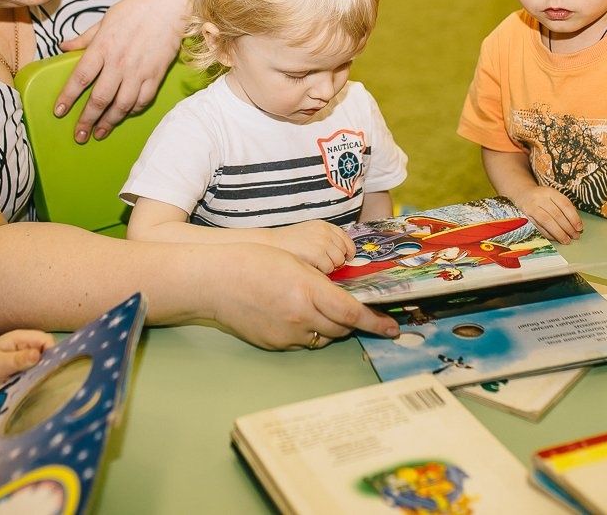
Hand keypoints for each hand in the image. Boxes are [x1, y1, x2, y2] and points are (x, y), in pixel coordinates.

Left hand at [0, 329, 55, 390]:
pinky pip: (37, 368)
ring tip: (43, 384)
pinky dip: (38, 376)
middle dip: (50, 363)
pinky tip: (37, 385)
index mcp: (20, 337)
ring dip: (44, 371)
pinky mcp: (24, 366)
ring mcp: (25, 355)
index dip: (52, 352)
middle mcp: (26, 344)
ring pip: (44, 360)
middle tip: (48, 379)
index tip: (51, 369)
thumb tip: (38, 355)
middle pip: (48, 350)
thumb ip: (18, 359)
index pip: (46, 340)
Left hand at [56, 0, 189, 142]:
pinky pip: (143, 100)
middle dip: (87, 120)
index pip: (80, 77)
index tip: (59, 111)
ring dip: (109, 122)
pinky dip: (133, 111)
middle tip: (79, 135)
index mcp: (103, 47)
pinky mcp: (156, 75)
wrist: (171, 5)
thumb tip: (64, 47)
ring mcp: (139, 71)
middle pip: (99, 98)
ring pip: (122, 105)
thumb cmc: (137, 8)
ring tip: (99, 133)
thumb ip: (85, 38)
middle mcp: (119, 62)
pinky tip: (125, 115)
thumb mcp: (105, 19)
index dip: (68, 97)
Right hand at [208, 244, 399, 349]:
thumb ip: (321, 280)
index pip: (351, 312)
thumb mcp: (295, 262)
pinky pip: (302, 342)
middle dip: (352, 322)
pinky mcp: (274, 344)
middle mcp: (300, 317)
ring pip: (323, 338)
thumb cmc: (253, 261)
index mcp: (308, 291)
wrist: (214, 281)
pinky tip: (297, 316)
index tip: (392, 328)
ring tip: (322, 310)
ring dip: (331, 328)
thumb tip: (342, 294)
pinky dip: (308, 332)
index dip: (375, 322)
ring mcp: (286, 334)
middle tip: (355, 311)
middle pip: (341, 328)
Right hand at [271, 220, 356, 272]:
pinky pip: (329, 269)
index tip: (348, 257)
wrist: (270, 245)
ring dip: (329, 267)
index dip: (349, 249)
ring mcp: (322, 242)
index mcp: (323, 225)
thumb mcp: (308, 234)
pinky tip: (310, 267)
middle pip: (343, 251)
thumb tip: (342, 257)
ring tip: (314, 265)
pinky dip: (321, 272)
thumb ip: (324, 240)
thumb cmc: (287, 243)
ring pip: (338, 261)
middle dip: (337, 260)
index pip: (345, 237)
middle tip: (324, 264)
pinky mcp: (318, 254)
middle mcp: (325, 232)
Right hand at [511, 186, 582, 242]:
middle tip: (575, 236)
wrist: (523, 193)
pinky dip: (548, 234)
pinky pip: (538, 227)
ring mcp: (532, 207)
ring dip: (558, 233)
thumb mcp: (554, 196)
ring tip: (566, 240)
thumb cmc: (543, 197)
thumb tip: (576, 223)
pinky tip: (556, 239)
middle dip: (567, 227)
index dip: (573, 217)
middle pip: (556, 214)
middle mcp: (540, 198)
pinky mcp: (526, 216)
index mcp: (550, 192)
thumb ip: (565, 207)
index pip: (565, 204)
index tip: (580, 227)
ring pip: (547, 221)